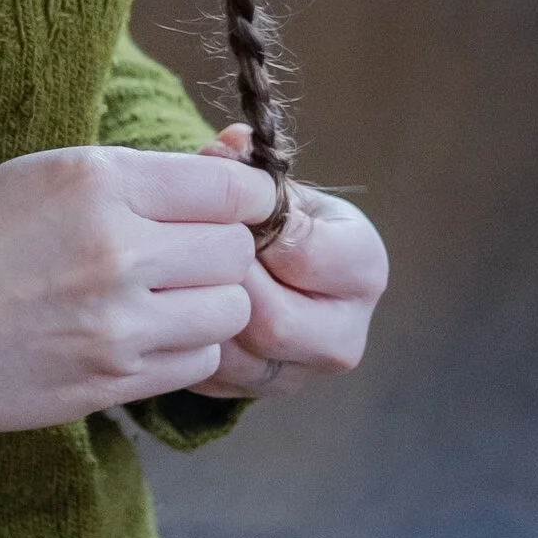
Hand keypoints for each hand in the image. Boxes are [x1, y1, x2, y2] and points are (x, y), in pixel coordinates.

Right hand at [0, 144, 275, 465]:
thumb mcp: (38, 174)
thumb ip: (131, 177)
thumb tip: (227, 181)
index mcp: (96, 181)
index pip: (234, 187)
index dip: (241, 196)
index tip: (227, 204)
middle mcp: (116, 249)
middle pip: (238, 250)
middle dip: (220, 249)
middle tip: (181, 252)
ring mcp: (117, 324)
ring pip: (230, 310)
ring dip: (207, 302)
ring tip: (161, 295)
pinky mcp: (111, 382)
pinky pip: (198, 361)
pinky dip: (183, 347)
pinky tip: (138, 333)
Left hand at [196, 125, 386, 397]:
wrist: (274, 267)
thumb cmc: (275, 217)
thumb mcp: (272, 186)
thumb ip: (250, 166)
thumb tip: (225, 146)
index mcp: (362, 266)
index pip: (305, 256)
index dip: (256, 232)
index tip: (225, 214)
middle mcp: (346, 329)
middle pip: (275, 323)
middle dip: (225, 285)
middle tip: (192, 254)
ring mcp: (305, 369)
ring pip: (241, 359)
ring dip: (202, 316)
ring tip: (181, 278)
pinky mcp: (266, 391)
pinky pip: (218, 378)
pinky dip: (190, 344)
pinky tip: (175, 310)